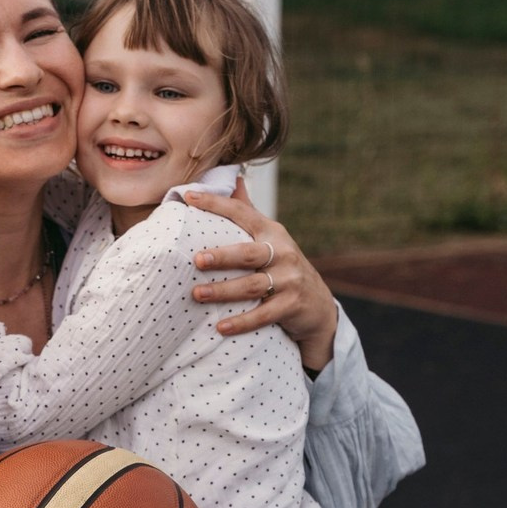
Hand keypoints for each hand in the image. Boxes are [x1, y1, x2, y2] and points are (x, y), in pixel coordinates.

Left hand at [185, 178, 336, 369]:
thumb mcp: (270, 239)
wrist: (317, 305)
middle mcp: (283, 252)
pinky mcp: (291, 305)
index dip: (216, 203)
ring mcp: (289, 279)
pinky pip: (263, 314)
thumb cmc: (283, 268)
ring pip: (252, 285)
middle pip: (248, 253)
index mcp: (272, 232)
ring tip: (197, 294)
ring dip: (224, 291)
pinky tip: (221, 328)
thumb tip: (233, 179)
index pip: (241, 213)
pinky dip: (242, 322)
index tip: (189, 197)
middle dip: (222, 256)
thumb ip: (249, 213)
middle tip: (196, 259)